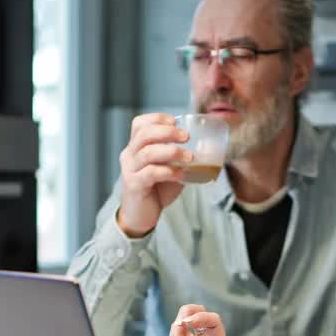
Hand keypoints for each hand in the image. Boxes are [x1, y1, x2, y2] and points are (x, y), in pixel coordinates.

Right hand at [116, 113, 192, 237]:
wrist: (140, 217)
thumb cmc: (155, 190)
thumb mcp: (167, 168)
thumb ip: (178, 158)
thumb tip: (205, 149)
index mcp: (135, 147)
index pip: (139, 123)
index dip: (157, 118)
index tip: (176, 121)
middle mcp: (129, 155)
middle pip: (144, 134)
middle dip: (168, 132)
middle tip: (186, 137)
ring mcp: (130, 170)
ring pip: (147, 152)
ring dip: (172, 151)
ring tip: (190, 157)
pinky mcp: (134, 185)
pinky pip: (151, 173)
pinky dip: (169, 171)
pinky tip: (181, 174)